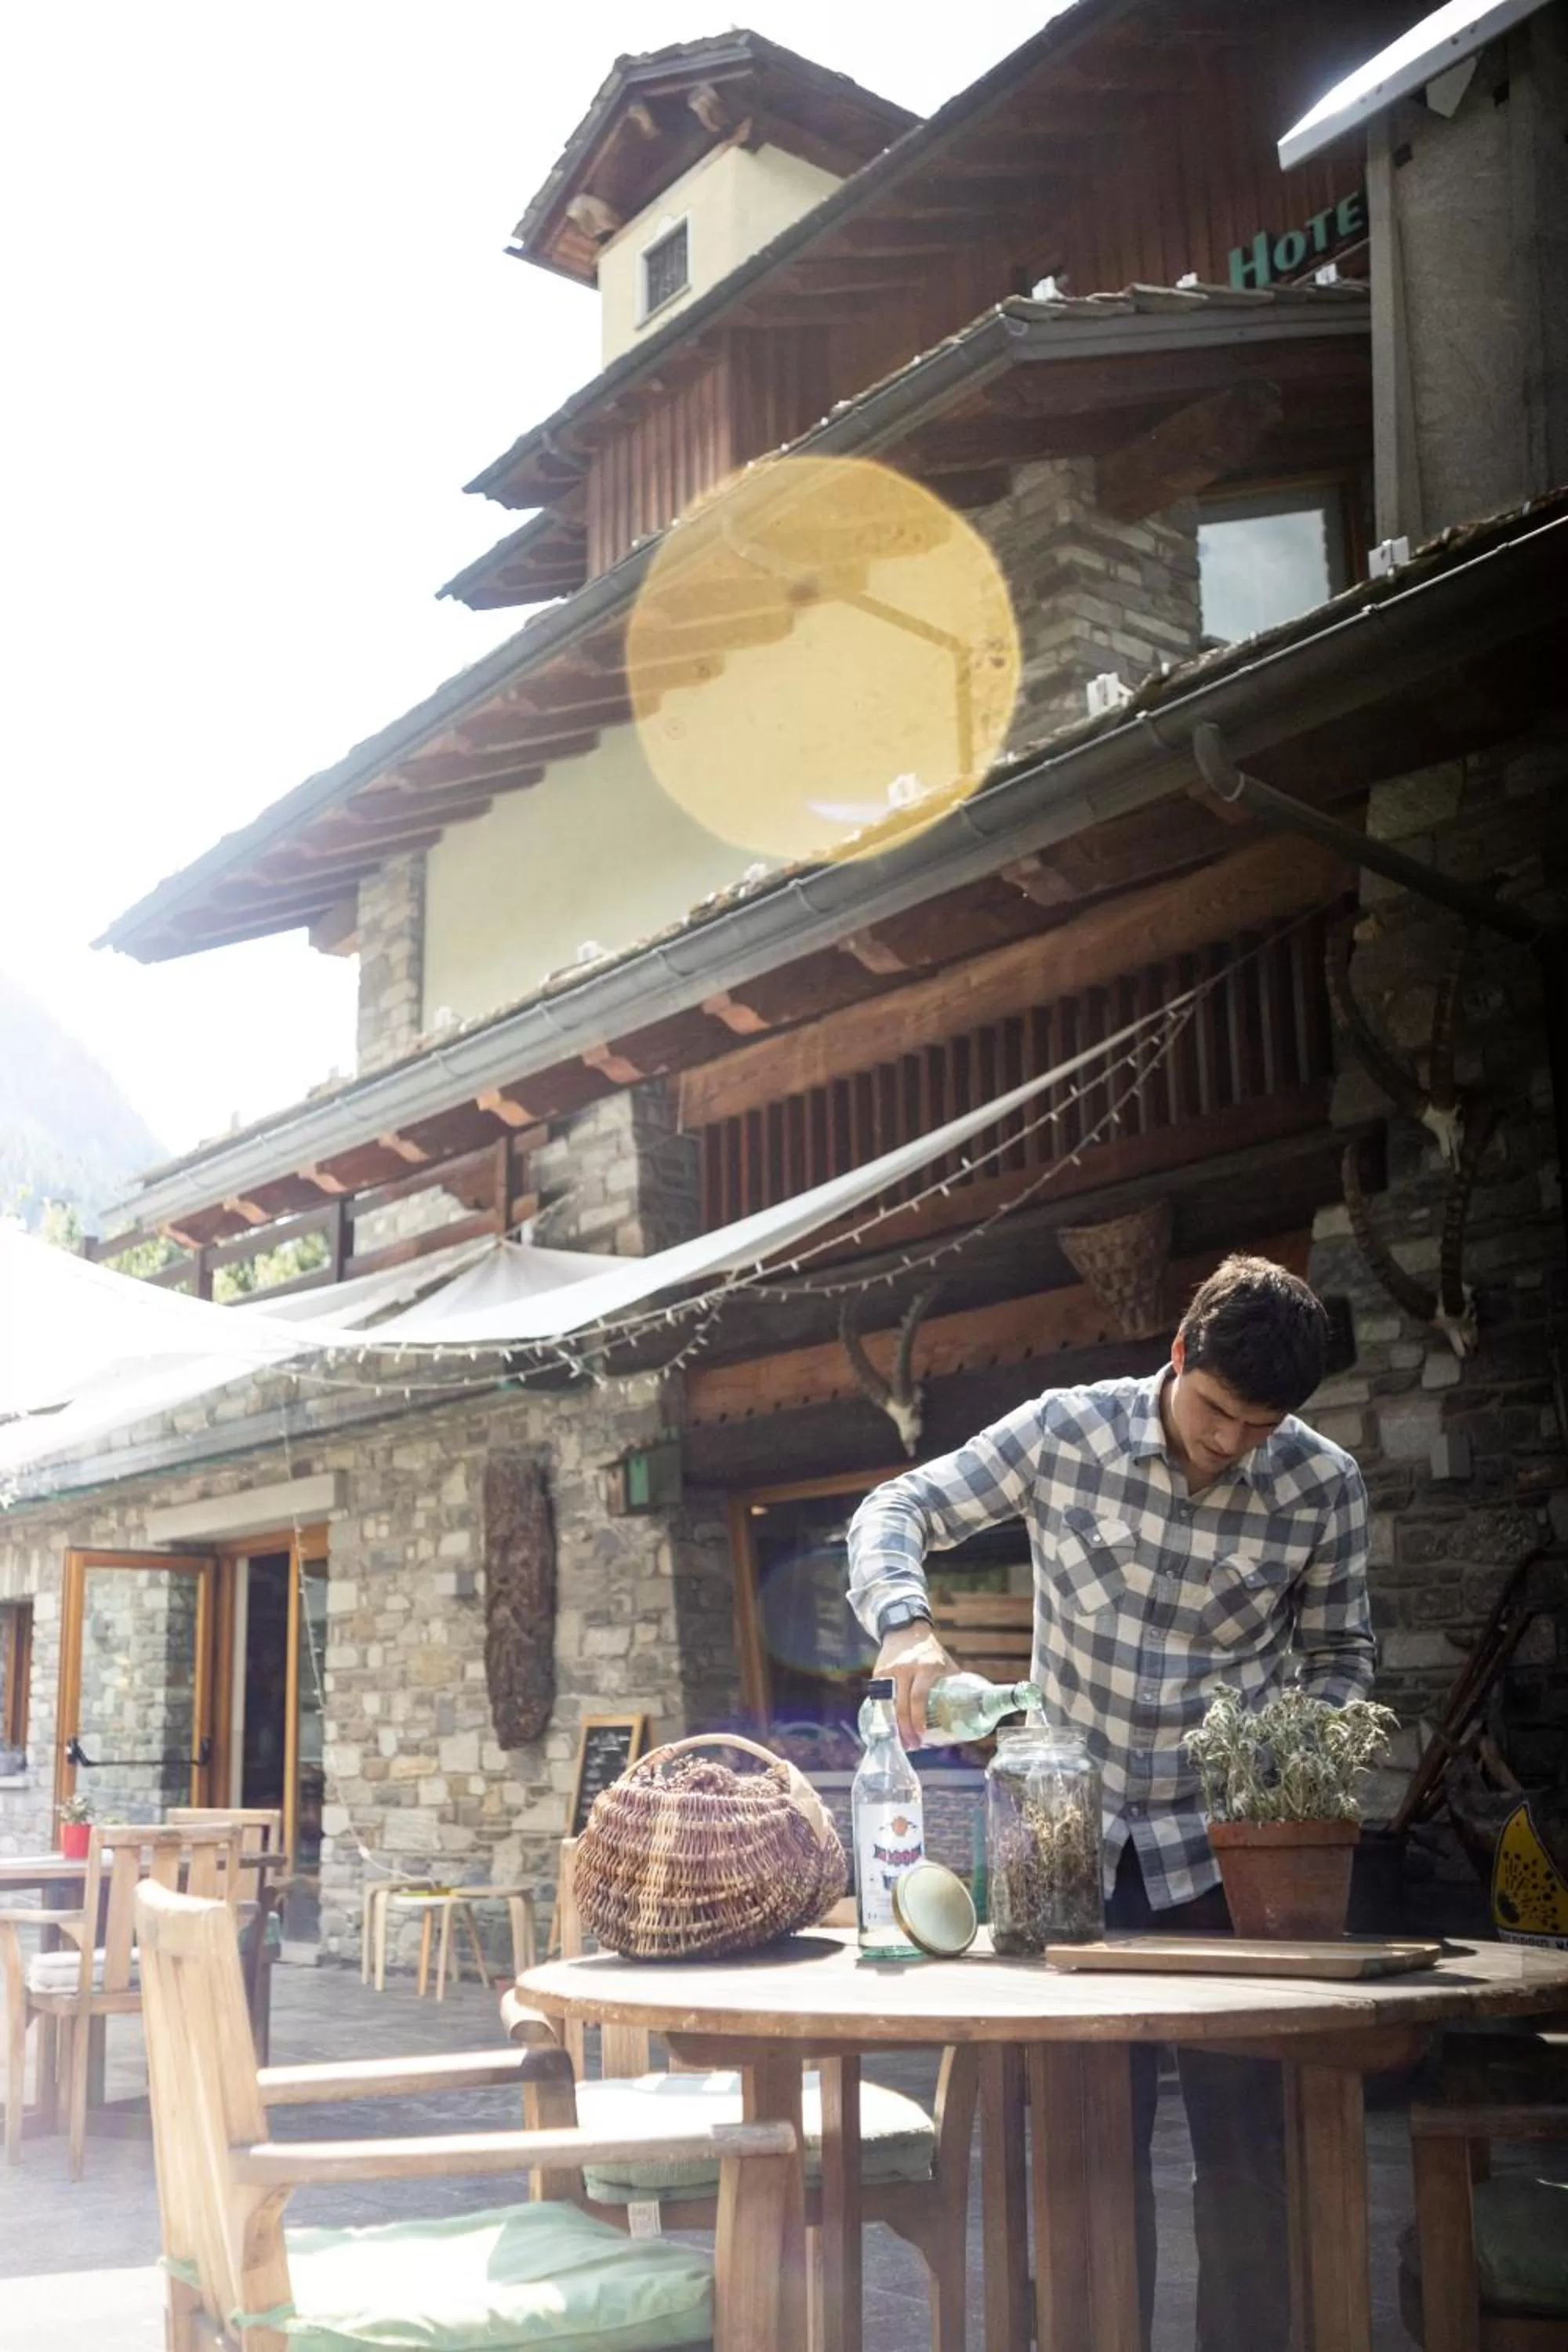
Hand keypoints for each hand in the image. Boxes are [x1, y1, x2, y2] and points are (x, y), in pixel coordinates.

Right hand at [874, 1622, 958, 1748]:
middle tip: (912, 1745)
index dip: (918, 1718)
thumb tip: (972, 1707)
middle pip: (901, 1704)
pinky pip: (880, 1699)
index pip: (919, 1696)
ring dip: (893, 1726)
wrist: (905, 1631)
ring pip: (887, 1705)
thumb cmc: (931, 1652)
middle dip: (905, 1728)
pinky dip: (884, 1715)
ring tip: (901, 1741)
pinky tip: (890, 1727)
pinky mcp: (878, 1674)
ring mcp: (889, 1672)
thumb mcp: (945, 1664)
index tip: (921, 1735)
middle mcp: (905, 1669)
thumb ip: (955, 1683)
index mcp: (926, 1668)